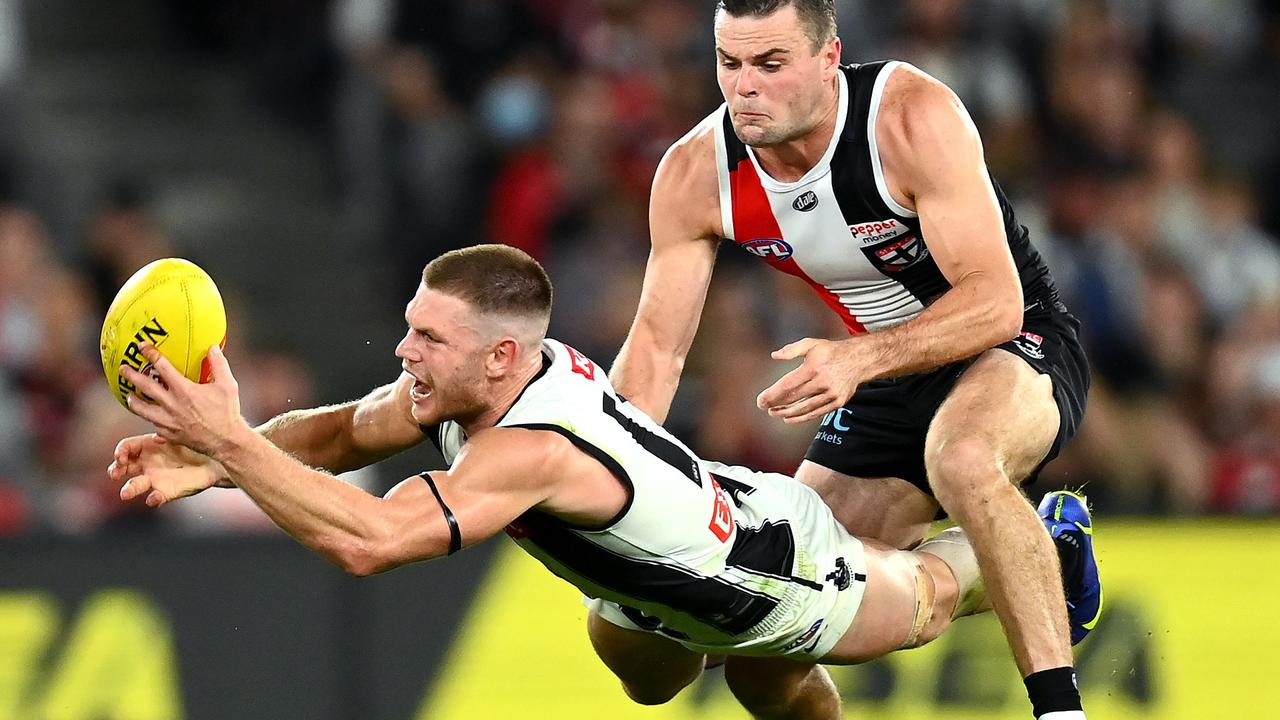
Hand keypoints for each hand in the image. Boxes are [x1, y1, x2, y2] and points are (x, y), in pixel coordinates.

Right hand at [111, 433, 231, 506]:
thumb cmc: (196, 445)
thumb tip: (158, 437)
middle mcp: (148, 463)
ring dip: (129, 489)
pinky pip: (157, 497)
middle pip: (123, 467)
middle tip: (115, 474)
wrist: (216, 460)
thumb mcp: (181, 435)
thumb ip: (168, 435)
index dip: (120, 452)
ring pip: (136, 485)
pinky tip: (153, 498)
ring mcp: (156, 478)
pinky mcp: (167, 491)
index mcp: (148, 446)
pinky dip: (153, 499)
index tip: (121, 457)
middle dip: (115, 470)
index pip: (126, 448)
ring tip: (125, 493)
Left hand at [119, 343, 249, 457]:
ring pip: (142, 409)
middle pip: (145, 386)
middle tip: (123, 369)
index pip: (162, 367)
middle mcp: (172, 405)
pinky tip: (150, 414)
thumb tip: (213, 348)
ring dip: (134, 400)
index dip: (150, 354)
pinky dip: (149, 417)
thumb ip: (219, 364)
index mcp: (185, 390)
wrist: (226, 441)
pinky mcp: (168, 433)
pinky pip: (153, 423)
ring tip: (130, 395)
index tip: (142, 347)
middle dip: (132, 375)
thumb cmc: (227, 412)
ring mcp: (168, 421)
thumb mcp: (228, 385)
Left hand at [756, 338, 864, 423]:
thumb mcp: (811, 344)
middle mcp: (823, 382)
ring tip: (774, 412)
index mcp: (813, 367)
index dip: (772, 395)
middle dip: (776, 404)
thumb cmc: (831, 351)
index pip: (788, 385)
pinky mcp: (838, 402)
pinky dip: (801, 417)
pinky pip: (816, 413)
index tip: (761, 400)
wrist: (859, 360)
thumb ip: (792, 350)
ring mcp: (831, 394)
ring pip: (804, 408)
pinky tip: (789, 418)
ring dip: (787, 413)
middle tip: (764, 406)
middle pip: (794, 398)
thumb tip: (774, 356)